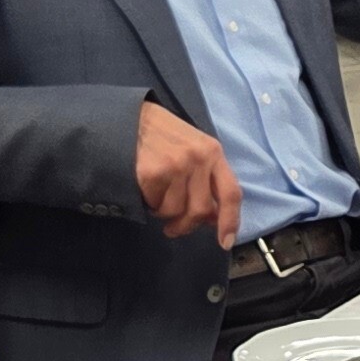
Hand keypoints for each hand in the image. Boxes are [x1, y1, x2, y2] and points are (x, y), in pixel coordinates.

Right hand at [135, 101, 241, 240]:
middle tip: (173, 228)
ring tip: (156, 196)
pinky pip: (154, 205)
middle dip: (186, 225)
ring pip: (175, 212)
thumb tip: (215, 218)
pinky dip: (148, 203)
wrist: (128, 118)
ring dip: (163, 212)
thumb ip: (207, 180)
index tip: (225, 242)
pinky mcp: (152, 173)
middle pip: (201, 210)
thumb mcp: (193, 149)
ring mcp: (175, 165)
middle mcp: (198, 158)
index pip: (231, 193)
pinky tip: (145, 188)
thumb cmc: (163, 136)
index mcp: (213, 152)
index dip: (230, 221)